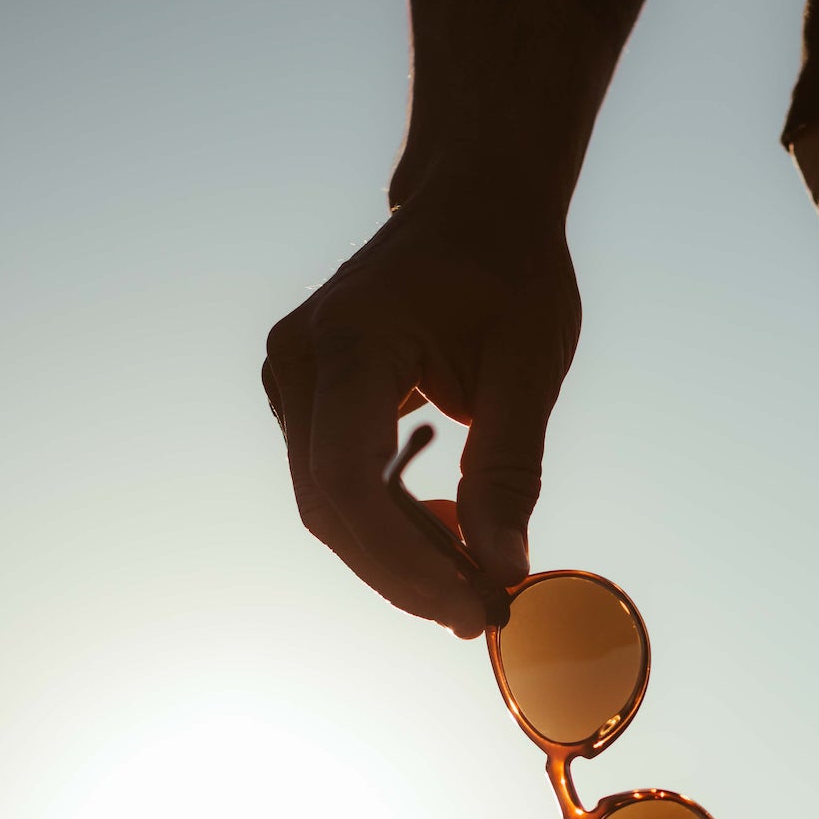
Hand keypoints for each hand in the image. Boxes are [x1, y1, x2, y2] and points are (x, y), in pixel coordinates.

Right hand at [263, 189, 579, 637]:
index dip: (407, 561)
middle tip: (481, 614)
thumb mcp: (528, 366)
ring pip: (329, 507)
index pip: (350, 481)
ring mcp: (291, 381)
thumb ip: (508, 471)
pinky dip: (389, 525)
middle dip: (406, 575)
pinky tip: (447, 540)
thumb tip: (504, 570)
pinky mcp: (306, 399)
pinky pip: (336, 484)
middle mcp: (298, 361)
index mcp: (349, 339)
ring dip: (398, 559)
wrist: (475, 204)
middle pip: (332, 507)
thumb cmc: (508, 269)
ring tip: (475, 583)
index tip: (475, 604)